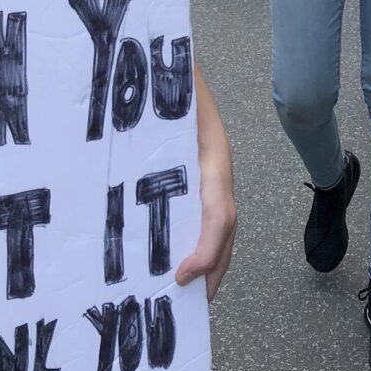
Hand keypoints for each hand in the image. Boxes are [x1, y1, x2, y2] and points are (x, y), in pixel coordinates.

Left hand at [174, 67, 235, 300]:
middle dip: (214, 269)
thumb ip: (164, 130)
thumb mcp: (174, 107)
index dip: (206, 249)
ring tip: (190, 293)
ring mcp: (213, 176)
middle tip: (195, 303)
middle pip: (226, 229)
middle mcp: (218, 173)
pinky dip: (199, 244)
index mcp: (213, 161)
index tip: (183, 275)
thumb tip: (145, 165)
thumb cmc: (174, 86)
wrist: (183, 67)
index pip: (221, 214)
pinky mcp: (202, 176)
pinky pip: (206, 216)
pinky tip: (181, 262)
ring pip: (221, 227)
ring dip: (210, 262)